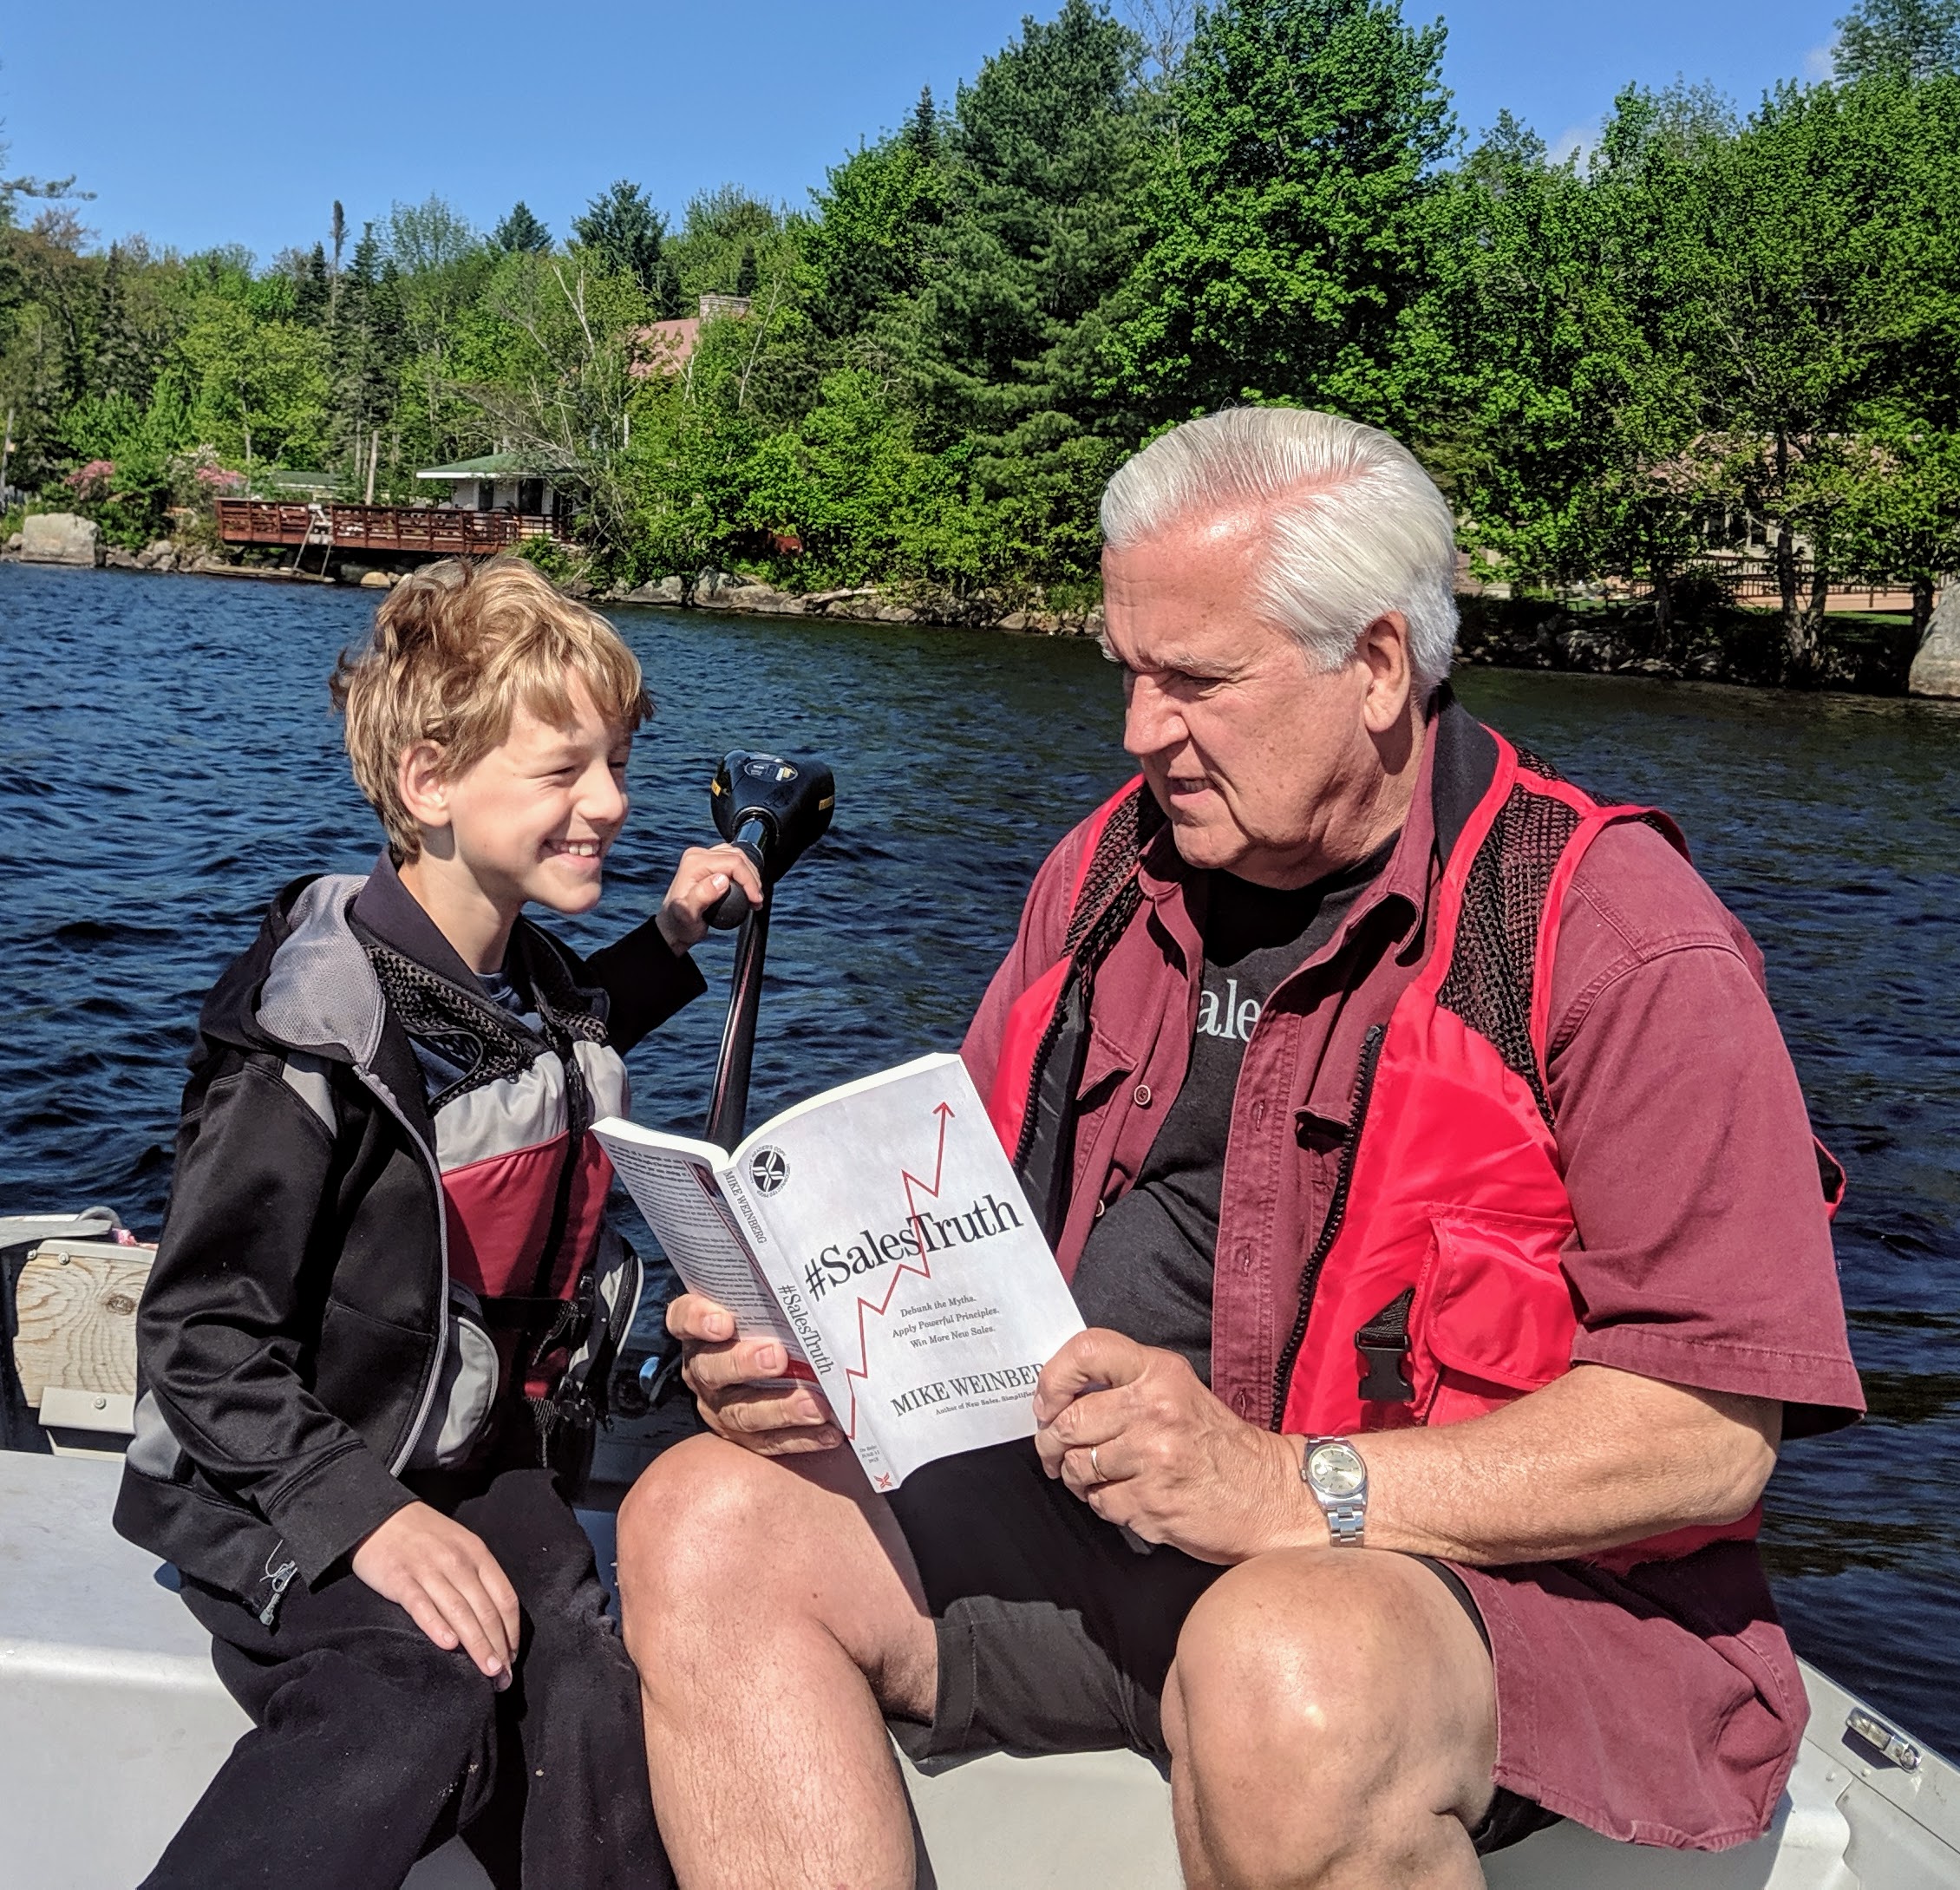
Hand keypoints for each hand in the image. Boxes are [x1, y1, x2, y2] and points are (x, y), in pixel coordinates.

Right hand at [351, 1502, 520, 1686]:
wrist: (379, 1516)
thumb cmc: (425, 1536)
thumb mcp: (460, 1547)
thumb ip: (477, 1578)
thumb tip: (494, 1621)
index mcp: (478, 1554)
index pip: (504, 1598)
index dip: (511, 1632)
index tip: (512, 1658)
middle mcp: (458, 1562)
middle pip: (485, 1611)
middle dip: (498, 1647)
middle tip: (502, 1677)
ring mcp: (429, 1570)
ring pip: (460, 1612)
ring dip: (476, 1645)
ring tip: (487, 1671)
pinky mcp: (401, 1579)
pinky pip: (422, 1605)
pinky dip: (436, 1625)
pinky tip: (448, 1645)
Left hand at [655, 844, 763, 953]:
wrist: (673, 927)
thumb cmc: (679, 924)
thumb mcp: (688, 914)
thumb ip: (702, 896)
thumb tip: (722, 880)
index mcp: (694, 862)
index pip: (733, 862)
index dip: (749, 879)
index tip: (755, 900)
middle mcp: (698, 856)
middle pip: (738, 857)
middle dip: (752, 879)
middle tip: (756, 901)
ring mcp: (704, 858)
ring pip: (739, 857)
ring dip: (751, 876)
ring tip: (754, 898)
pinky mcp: (711, 864)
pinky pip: (734, 861)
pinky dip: (745, 874)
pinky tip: (748, 891)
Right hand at [667, 1292, 842, 1455]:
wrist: (764, 1362)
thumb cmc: (768, 1317)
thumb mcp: (761, 1296)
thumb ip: (771, 1281)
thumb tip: (810, 1243)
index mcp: (698, 1330)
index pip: (683, 1319)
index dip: (698, 1320)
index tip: (723, 1321)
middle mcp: (703, 1369)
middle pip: (712, 1369)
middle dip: (745, 1364)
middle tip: (777, 1357)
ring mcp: (720, 1406)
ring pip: (742, 1413)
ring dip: (781, 1408)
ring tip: (815, 1405)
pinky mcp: (742, 1437)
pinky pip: (768, 1443)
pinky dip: (800, 1438)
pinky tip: (829, 1432)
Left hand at [1033, 1328, 1314, 1564]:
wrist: (1271, 1495)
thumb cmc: (1218, 1444)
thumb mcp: (1179, 1392)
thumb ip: (1126, 1386)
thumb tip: (1060, 1396)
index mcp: (1161, 1372)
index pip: (1087, 1350)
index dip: (1053, 1378)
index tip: (1046, 1403)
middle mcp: (1156, 1408)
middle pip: (1069, 1420)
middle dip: (1052, 1442)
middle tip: (1056, 1451)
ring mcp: (1154, 1457)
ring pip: (1078, 1466)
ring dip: (1077, 1478)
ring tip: (1097, 1478)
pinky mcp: (1153, 1502)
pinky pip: (1099, 1503)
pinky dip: (1104, 1505)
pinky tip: (1126, 1498)